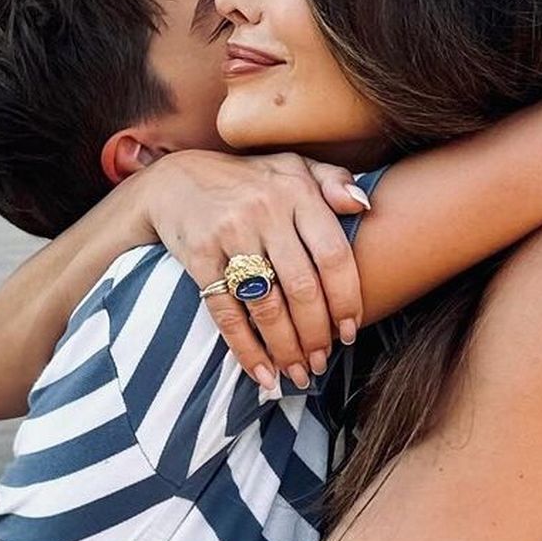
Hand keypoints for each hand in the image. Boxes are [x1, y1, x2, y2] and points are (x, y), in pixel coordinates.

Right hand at [139, 149, 371, 390]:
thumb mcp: (294, 166)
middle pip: (302, 287)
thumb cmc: (249, 181)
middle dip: (317, 334)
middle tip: (323, 361)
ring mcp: (230, 234)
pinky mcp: (199, 256)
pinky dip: (246, 350)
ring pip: (266, 306)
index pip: (333, 255)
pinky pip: (227, 313)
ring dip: (286, 349)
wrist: (176, 180)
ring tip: (298, 373)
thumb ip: (334, 182)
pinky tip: (263, 374)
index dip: (346, 299)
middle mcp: (265, 211)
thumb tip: (365, 206)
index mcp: (296, 191)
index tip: (352, 331)